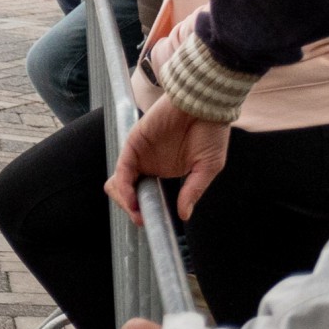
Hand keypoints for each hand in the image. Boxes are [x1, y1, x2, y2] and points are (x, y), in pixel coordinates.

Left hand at [110, 96, 231, 221]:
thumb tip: (184, 215)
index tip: (150, 223)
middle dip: (131, 209)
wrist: (205, 104)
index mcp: (163, 171)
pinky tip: (131, 197)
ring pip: (118, 183)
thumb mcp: (207, 167)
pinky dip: (123, 185)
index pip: (144, 194)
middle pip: (126, 192)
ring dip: (124, 200)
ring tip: (136, 211)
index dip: (144, 209)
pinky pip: (122, 168)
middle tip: (142, 220)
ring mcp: (139, 155)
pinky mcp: (133, 144)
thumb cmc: (210, 132)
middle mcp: (148, 165)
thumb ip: (193, 190)